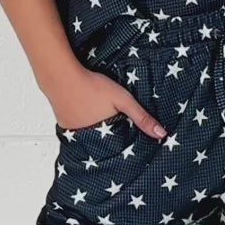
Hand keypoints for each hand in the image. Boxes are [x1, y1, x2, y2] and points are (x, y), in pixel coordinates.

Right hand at [51, 66, 166, 138]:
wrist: (62, 77)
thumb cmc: (93, 86)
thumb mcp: (123, 99)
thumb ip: (142, 117)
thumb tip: (162, 135)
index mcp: (105, 135)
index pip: (119, 147)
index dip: (126, 143)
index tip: (132, 142)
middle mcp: (88, 139)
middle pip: (105, 143)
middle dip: (112, 139)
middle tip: (117, 129)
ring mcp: (74, 133)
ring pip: (91, 137)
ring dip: (97, 132)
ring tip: (102, 121)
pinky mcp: (64, 125)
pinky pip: (78, 131)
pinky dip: (84, 125)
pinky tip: (86, 115)